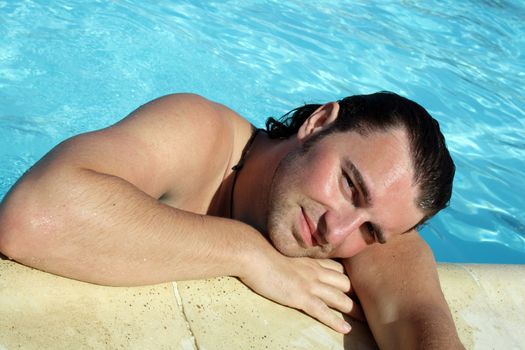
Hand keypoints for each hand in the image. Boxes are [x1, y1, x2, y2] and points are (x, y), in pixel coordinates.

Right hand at [240, 252, 362, 333]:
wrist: (254, 254)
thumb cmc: (262, 252)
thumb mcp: (283, 253)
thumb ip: (294, 259)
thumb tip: (292, 264)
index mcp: (310, 261)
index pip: (337, 269)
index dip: (349, 279)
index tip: (357, 287)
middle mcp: (315, 271)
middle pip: (345, 283)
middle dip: (358, 294)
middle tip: (369, 304)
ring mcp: (309, 284)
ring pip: (339, 298)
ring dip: (354, 309)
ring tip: (365, 319)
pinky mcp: (300, 297)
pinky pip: (323, 311)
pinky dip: (336, 321)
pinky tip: (346, 328)